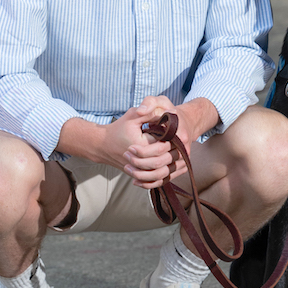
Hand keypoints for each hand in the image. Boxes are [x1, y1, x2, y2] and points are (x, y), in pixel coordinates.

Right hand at [58, 97, 218, 188]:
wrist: (100, 145)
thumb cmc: (118, 128)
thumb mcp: (132, 114)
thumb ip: (145, 109)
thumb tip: (157, 106)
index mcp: (138, 147)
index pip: (163, 149)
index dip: (175, 143)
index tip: (183, 138)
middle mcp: (137, 163)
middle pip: (165, 165)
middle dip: (178, 158)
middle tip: (188, 149)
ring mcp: (136, 172)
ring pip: (160, 176)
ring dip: (173, 170)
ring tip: (184, 160)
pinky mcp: (137, 177)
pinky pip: (153, 182)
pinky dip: (164, 179)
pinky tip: (173, 170)